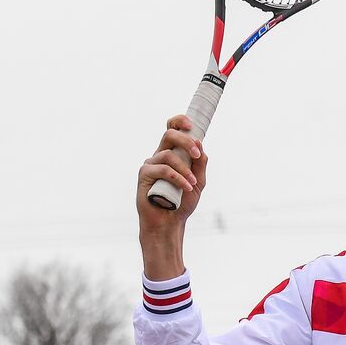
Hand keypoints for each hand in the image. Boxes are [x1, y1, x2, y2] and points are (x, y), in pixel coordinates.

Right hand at [136, 115, 206, 278]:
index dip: (179, 122)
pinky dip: (177, 177)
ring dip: (185, 169)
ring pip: (168, 155)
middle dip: (185, 141)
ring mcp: (151, 164)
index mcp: (172, 154)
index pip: (172, 130)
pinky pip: (162, 169)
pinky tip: (186, 187)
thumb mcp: (198, 181)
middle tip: (197, 154)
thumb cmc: (183, 202)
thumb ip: (200, 163)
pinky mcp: (144, 175)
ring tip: (193, 183)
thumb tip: (199, 142)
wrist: (170, 222)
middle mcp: (160, 156)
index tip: (190, 124)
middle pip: (169, 135)